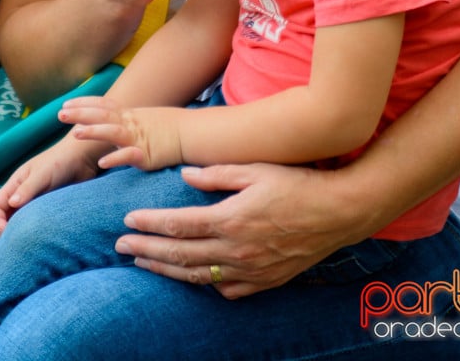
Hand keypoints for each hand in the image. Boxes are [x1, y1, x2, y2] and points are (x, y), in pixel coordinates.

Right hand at [0, 133, 97, 236]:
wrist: (83, 158)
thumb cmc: (60, 161)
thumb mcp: (42, 174)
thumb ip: (27, 188)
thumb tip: (12, 204)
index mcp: (16, 184)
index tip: (5, 232)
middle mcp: (23, 195)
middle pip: (5, 217)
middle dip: (5, 231)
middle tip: (15, 243)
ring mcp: (35, 202)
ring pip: (21, 222)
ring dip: (21, 232)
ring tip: (28, 243)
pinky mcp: (48, 209)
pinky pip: (37, 223)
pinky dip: (35, 231)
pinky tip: (41, 238)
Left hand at [62, 96, 182, 170]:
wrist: (192, 134)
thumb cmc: (169, 128)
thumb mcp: (144, 119)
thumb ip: (127, 120)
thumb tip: (112, 121)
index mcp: (129, 114)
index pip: (102, 105)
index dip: (83, 103)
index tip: (65, 103)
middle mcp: (131, 123)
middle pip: (102, 115)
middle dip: (80, 113)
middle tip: (59, 114)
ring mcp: (138, 138)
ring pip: (113, 132)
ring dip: (94, 132)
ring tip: (76, 134)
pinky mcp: (146, 155)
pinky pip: (129, 156)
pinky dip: (116, 158)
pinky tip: (103, 163)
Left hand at [113, 163, 376, 298]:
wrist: (339, 212)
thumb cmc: (297, 183)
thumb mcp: (257, 168)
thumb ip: (218, 174)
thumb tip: (185, 175)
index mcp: (231, 219)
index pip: (179, 225)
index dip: (150, 224)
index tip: (127, 221)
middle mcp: (237, 250)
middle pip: (181, 254)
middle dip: (147, 249)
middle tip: (121, 246)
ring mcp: (251, 270)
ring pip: (199, 277)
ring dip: (167, 270)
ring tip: (143, 262)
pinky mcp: (266, 281)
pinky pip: (228, 290)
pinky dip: (206, 285)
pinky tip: (193, 278)